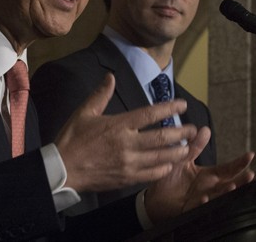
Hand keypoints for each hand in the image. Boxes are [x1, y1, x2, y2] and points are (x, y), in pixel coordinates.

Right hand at [55, 73, 198, 192]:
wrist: (62, 170)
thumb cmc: (72, 140)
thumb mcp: (84, 113)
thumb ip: (100, 95)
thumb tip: (111, 77)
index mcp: (118, 125)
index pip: (150, 114)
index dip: (169, 108)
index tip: (182, 104)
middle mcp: (127, 144)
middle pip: (161, 137)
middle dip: (181, 132)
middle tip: (193, 128)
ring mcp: (128, 163)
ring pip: (161, 157)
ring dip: (177, 151)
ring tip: (188, 146)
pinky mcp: (126, 178)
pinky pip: (151, 174)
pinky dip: (163, 169)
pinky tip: (170, 165)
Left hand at [144, 127, 254, 223]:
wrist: (154, 197)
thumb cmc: (171, 178)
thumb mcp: (183, 159)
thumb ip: (194, 146)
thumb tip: (205, 129)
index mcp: (208, 175)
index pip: (227, 169)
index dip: (239, 163)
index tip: (250, 155)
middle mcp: (208, 188)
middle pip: (228, 183)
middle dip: (241, 180)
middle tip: (250, 174)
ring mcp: (201, 199)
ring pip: (217, 196)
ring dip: (225, 192)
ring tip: (232, 186)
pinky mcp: (189, 208)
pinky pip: (197, 206)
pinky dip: (202, 203)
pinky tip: (205, 198)